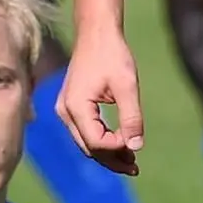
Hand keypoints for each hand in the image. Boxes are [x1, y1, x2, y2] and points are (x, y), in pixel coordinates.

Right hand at [56, 28, 146, 176]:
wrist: (96, 34)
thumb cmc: (113, 55)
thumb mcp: (127, 86)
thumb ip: (132, 117)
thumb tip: (136, 147)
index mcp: (76, 107)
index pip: (97, 142)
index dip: (117, 149)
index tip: (137, 145)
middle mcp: (65, 112)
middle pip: (89, 148)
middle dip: (112, 160)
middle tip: (136, 168)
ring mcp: (65, 110)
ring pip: (86, 143)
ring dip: (108, 153)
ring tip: (131, 161)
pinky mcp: (71, 107)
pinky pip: (85, 132)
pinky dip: (102, 141)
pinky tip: (120, 144)